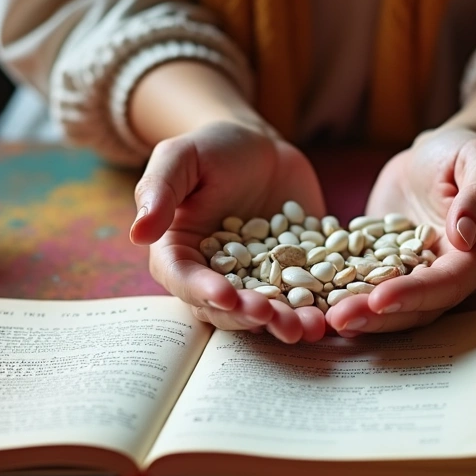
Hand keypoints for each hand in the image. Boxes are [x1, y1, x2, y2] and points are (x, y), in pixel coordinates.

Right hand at [129, 122, 328, 342]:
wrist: (261, 147)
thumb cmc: (211, 148)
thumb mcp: (180, 157)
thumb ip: (159, 191)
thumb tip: (138, 232)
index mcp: (180, 254)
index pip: (186, 280)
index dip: (204, 292)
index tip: (226, 296)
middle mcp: (216, 276)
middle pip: (228, 308)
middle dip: (250, 316)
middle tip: (272, 317)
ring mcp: (257, 280)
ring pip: (268, 311)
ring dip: (287, 323)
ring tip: (309, 327)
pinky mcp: (294, 277)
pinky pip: (306, 298)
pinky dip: (320, 309)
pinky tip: (338, 314)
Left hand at [325, 127, 475, 334]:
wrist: (434, 155)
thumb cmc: (464, 151)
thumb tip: (465, 234)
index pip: (450, 282)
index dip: (416, 294)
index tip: (379, 299)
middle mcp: (455, 274)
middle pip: (421, 307)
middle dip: (380, 316)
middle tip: (340, 319)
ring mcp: (422, 276)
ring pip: (394, 306)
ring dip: (362, 314)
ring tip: (328, 319)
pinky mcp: (392, 270)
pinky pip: (370, 288)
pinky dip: (348, 296)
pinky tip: (319, 304)